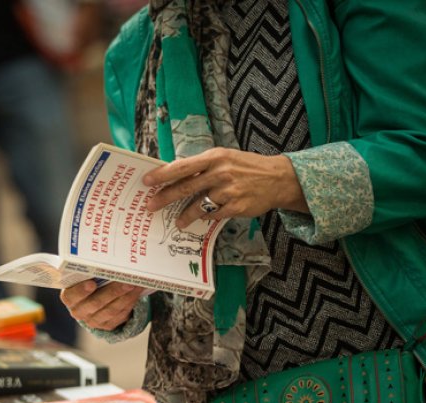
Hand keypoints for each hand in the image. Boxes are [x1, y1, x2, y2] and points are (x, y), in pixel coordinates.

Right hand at [60, 280, 146, 330]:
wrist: (92, 302)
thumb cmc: (86, 283)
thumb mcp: (82, 278)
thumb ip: (88, 272)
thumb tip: (105, 261)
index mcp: (69, 298)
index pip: (71, 296)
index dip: (81, 290)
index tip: (92, 283)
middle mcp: (79, 311)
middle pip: (95, 303)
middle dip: (112, 291)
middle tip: (125, 281)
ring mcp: (93, 320)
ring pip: (111, 310)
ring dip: (125, 297)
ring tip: (135, 285)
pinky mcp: (107, 325)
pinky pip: (120, 314)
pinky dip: (130, 302)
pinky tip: (136, 292)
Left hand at [143, 147, 307, 228]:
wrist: (278, 178)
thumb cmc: (246, 166)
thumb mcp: (224, 158)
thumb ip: (202, 166)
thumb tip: (174, 174)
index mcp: (215, 157)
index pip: (182, 166)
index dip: (162, 174)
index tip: (146, 181)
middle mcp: (220, 172)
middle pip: (185, 187)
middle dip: (165, 197)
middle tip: (150, 206)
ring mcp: (228, 191)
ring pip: (198, 205)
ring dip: (185, 215)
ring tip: (177, 221)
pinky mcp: (236, 207)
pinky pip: (213, 215)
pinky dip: (206, 217)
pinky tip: (203, 218)